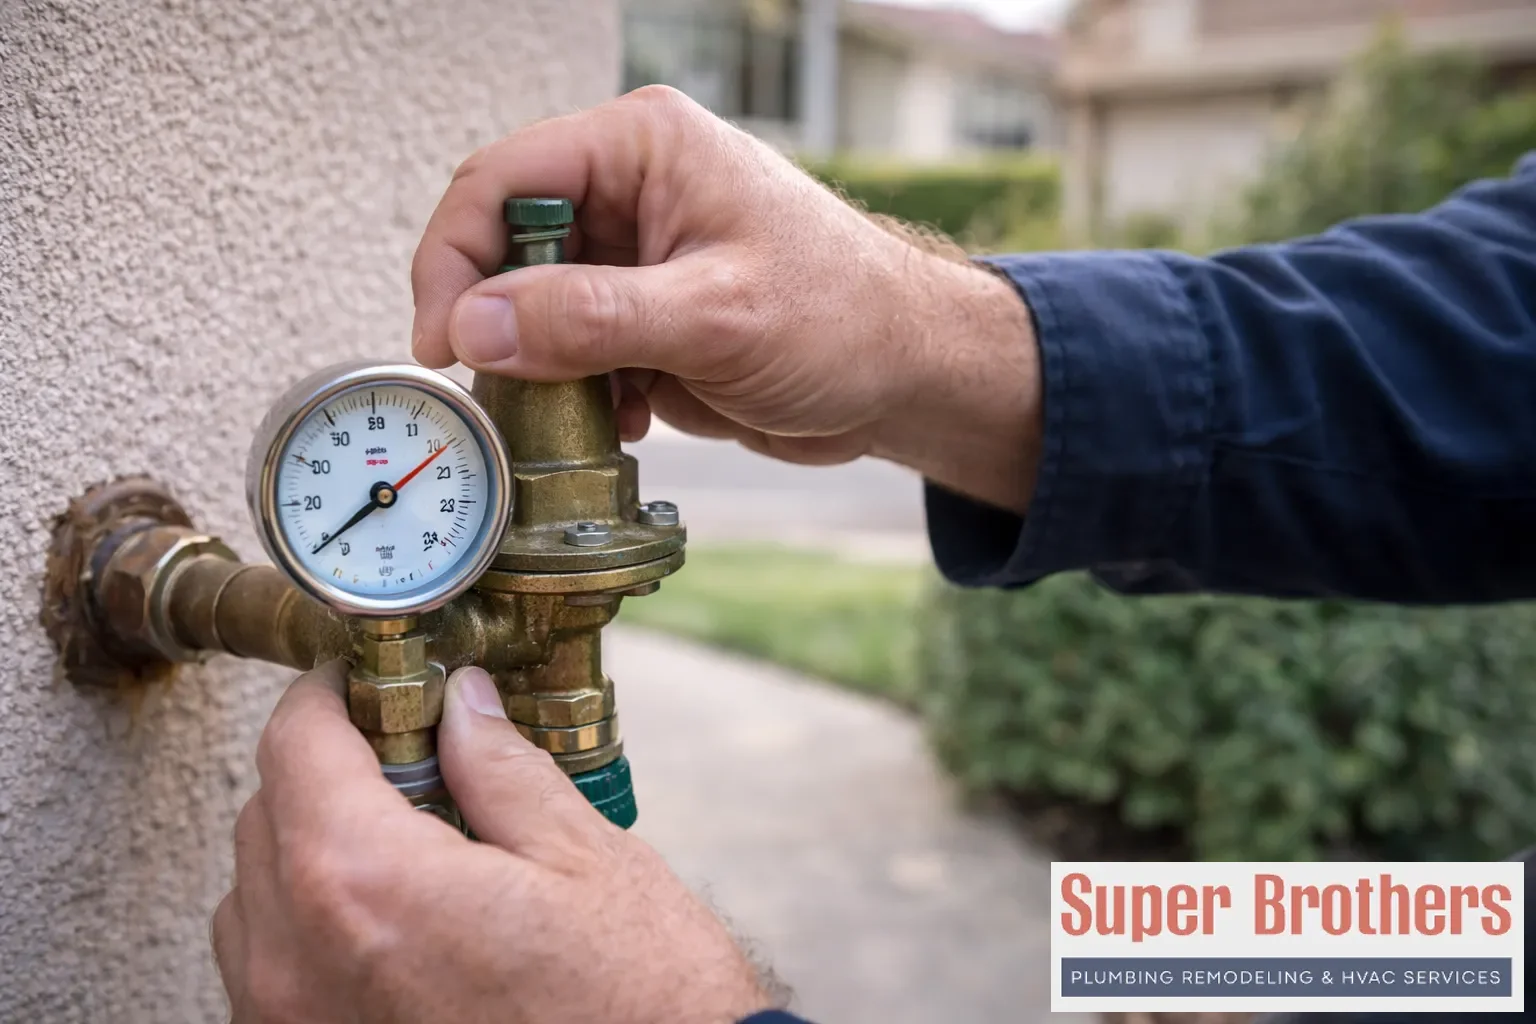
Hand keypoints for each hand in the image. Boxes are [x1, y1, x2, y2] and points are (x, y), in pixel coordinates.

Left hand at [212, 662, 772, 1023]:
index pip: (295, 745)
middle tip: (413, 757)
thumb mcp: (585, 857)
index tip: (369, 684)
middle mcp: (301, 961)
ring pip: (255, 894)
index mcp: (368, 884)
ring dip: (312, 847)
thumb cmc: (636, 1001)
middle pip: (265, 814)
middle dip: (328, 768)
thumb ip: (501, 768)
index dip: (331, 695)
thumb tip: (462, 706)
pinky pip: (272, 967)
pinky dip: (312, 920)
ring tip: (411, 843)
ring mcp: (294, 1023)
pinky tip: (398, 917)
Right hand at [411, 86, 1042, 512]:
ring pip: (535, 307)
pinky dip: (578, 390)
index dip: (453, 259)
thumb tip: (476, 325)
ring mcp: (637, 257)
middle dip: (494, 320)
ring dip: (538, 366)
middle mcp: (630, 192)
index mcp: (642, 147)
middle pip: (507, 245)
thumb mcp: (714, 316)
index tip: (443, 342)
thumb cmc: (845, 316)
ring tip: (570, 412)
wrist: (908, 374)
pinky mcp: (647, 316)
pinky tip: (622, 418)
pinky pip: (575, 349)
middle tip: (493, 390)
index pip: (501, 181)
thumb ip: (591, 318)